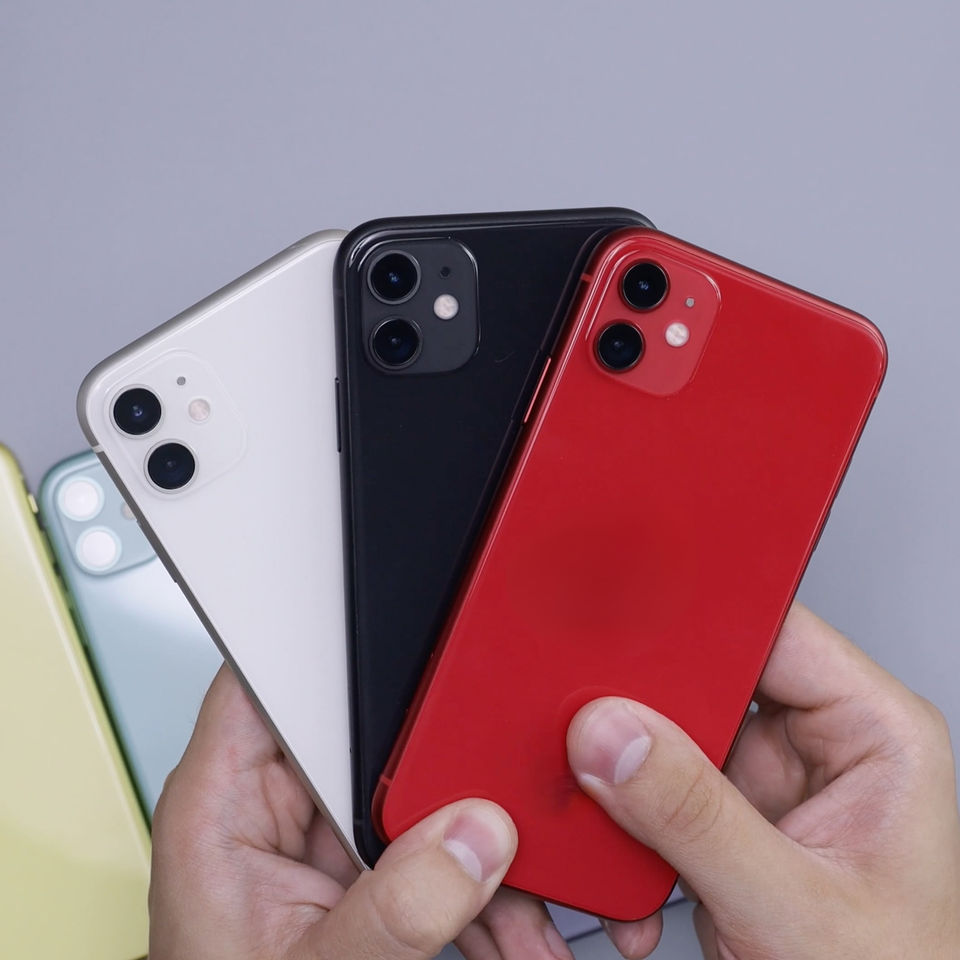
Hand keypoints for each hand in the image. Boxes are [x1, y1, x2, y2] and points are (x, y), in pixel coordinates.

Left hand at [150, 665, 572, 959]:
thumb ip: (392, 910)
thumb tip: (474, 836)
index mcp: (221, 806)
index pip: (270, 675)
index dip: (333, 634)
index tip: (407, 623)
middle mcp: (270, 806)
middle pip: (366, 734)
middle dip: (447, 769)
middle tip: (504, 790)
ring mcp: (316, 838)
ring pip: (409, 795)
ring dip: (474, 841)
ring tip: (524, 891)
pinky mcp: (352, 872)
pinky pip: (423, 846)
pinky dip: (470, 883)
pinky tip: (509, 915)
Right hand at [567, 604, 959, 958]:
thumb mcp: (793, 908)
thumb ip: (696, 818)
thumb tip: (613, 736)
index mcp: (874, 732)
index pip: (777, 633)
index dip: (700, 621)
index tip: (625, 625)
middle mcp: (818, 742)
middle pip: (709, 676)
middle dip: (647, 704)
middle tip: (591, 722)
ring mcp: (766, 778)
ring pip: (672, 728)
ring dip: (630, 765)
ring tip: (603, 794)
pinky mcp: (725, 814)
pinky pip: (656, 780)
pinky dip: (625, 811)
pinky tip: (622, 847)